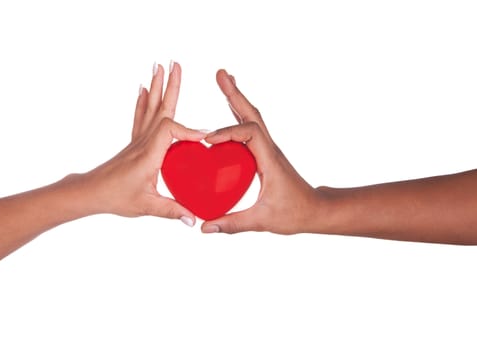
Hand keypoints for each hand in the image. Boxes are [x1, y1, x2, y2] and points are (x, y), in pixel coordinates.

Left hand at [80, 62, 204, 225]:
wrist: (90, 192)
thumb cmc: (115, 197)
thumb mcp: (147, 206)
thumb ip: (172, 211)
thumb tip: (194, 219)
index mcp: (149, 154)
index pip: (171, 130)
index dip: (189, 130)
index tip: (205, 136)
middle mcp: (143, 142)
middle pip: (160, 108)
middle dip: (170, 86)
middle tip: (176, 63)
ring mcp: (138, 140)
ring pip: (151, 108)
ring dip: (158, 86)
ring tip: (161, 66)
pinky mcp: (134, 143)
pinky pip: (141, 117)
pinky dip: (144, 101)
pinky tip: (144, 89)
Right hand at [201, 70, 323, 233]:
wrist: (315, 209)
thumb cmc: (295, 213)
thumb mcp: (262, 221)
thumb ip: (233, 224)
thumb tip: (204, 226)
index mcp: (269, 159)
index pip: (249, 133)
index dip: (228, 132)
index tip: (208, 140)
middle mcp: (269, 148)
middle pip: (251, 114)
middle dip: (234, 94)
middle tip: (220, 74)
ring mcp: (267, 149)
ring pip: (252, 117)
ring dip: (236, 98)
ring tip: (224, 79)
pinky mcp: (264, 153)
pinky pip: (250, 128)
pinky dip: (238, 114)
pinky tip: (230, 108)